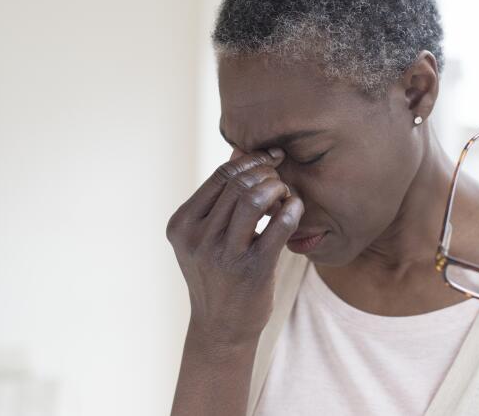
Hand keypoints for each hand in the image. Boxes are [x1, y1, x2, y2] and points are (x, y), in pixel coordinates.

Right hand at [166, 147, 303, 347]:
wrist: (221, 328)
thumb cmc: (218, 274)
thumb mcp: (205, 236)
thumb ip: (220, 197)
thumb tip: (241, 151)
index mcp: (182, 224)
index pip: (221, 175)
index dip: (251, 160)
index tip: (272, 157)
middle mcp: (197, 238)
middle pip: (239, 182)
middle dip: (268, 173)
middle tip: (281, 180)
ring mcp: (223, 254)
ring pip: (254, 197)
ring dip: (278, 187)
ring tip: (286, 195)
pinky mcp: (252, 269)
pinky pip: (279, 226)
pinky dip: (292, 209)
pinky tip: (296, 208)